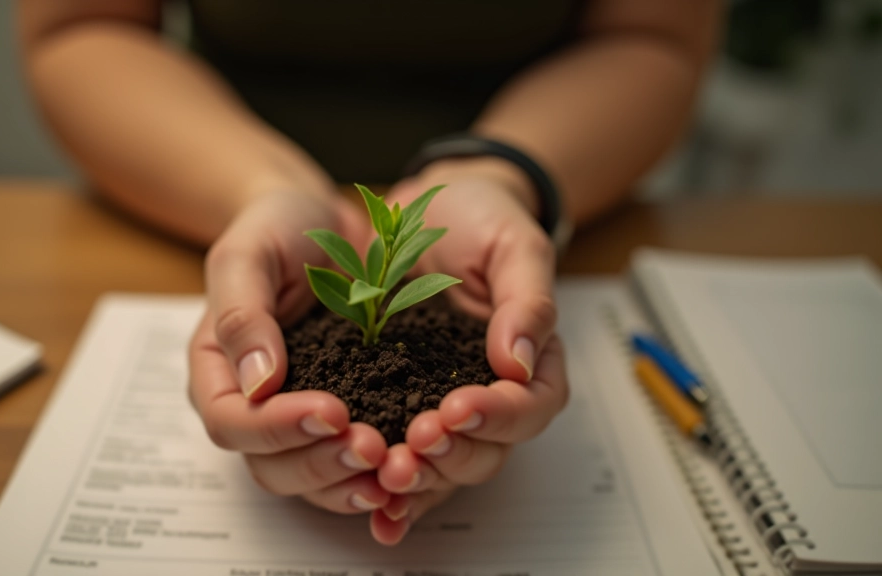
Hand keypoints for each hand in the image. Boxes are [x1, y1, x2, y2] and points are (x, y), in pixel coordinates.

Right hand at [188, 190, 392, 515]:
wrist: (326, 221)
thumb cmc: (278, 228)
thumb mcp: (248, 253)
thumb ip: (242, 313)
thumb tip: (258, 382)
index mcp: (217, 371)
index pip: (231, 423)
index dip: (276, 429)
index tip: (331, 411)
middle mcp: (251, 407)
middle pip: (270, 466)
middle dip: (321, 463)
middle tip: (372, 446)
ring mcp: (296, 419)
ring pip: (310, 481)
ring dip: (351, 481)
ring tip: (395, 465)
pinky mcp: (342, 420)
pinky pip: (349, 466)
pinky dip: (377, 476)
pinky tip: (411, 469)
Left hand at [369, 159, 569, 543]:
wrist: (425, 210)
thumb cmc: (480, 221)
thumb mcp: (514, 245)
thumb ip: (527, 301)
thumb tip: (521, 361)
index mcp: (533, 365)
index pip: (529, 407)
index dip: (498, 416)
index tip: (459, 406)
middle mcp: (492, 398)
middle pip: (485, 453)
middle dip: (450, 455)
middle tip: (414, 441)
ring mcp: (444, 411)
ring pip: (441, 469)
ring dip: (415, 477)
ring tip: (384, 470)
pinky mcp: (398, 410)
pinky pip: (399, 462)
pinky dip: (385, 489)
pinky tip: (368, 503)